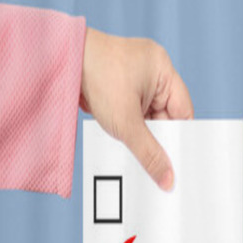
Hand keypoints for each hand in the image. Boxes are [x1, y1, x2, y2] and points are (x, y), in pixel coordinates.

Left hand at [80, 27, 193, 190]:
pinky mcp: (118, 86)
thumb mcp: (127, 123)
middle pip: (166, 115)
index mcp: (163, 69)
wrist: (59, 62)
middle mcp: (152, 71)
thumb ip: (149, 154)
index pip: (183, 110)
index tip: (180, 162)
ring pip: (148, 116)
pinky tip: (128, 144)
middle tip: (161, 168)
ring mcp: (134, 78)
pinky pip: (133, 112)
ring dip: (143, 135)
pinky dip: (131, 128)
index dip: (181, 137)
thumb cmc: (96, 80)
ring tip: (141, 158)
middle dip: (160, 139)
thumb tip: (167, 179)